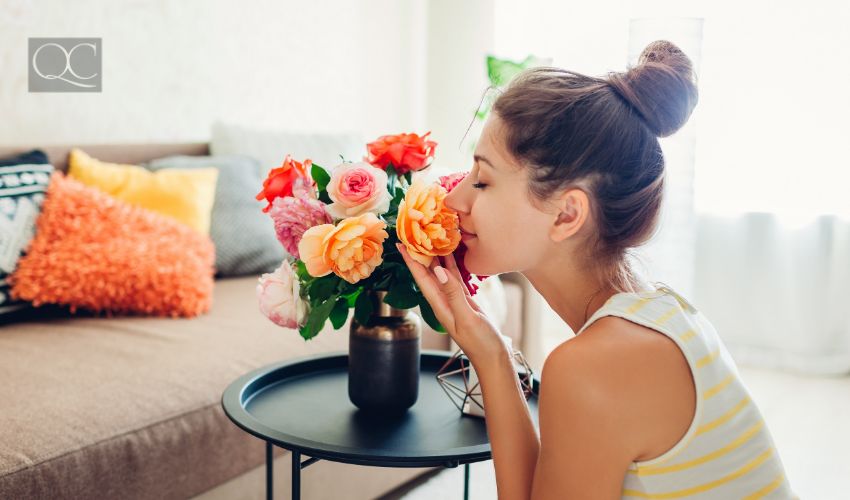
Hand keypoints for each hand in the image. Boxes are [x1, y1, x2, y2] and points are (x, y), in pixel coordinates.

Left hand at [396, 243, 510, 365]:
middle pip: (427, 273)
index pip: (421, 278)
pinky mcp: (465, 300)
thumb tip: (438, 271)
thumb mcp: (467, 318)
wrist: (494, 357)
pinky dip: (451, 264)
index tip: (401, 244)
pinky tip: (451, 254)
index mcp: (439, 305)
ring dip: (435, 256)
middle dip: (419, 254)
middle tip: (414, 232)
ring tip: (431, 237)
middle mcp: (443, 301)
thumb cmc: (480, 343)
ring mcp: (453, 300)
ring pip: (440, 273)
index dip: (410, 261)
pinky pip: (454, 278)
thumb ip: (453, 294)